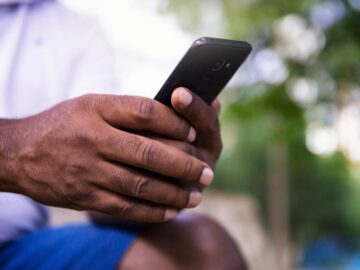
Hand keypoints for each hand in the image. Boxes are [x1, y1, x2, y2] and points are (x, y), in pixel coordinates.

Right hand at [0, 94, 213, 221]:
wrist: (21, 153)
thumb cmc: (65, 124)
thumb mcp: (92, 105)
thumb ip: (128, 110)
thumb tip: (174, 118)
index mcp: (97, 110)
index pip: (145, 113)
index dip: (174, 123)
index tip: (194, 134)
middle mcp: (93, 139)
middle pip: (149, 152)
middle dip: (184, 165)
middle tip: (207, 173)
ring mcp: (88, 170)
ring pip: (140, 185)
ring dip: (173, 193)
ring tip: (196, 196)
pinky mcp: (84, 196)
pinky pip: (124, 206)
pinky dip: (151, 211)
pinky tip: (170, 211)